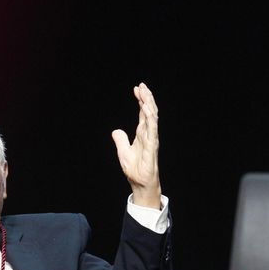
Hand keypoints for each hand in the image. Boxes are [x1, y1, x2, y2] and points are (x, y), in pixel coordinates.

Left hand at [111, 83, 160, 208]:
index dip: (141, 100)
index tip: (137, 88)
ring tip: (145, 92)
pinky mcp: (152, 146)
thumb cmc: (135, 170)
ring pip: (152, 118)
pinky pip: (152, 130)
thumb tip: (116, 131)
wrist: (140, 184)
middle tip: (142, 85)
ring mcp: (151, 139)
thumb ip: (120, 140)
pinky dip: (150, 119)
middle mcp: (149, 134)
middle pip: (149, 112)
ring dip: (149, 104)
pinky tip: (147, 109)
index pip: (143, 113)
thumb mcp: (123, 152)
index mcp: (143, 134)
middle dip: (146, 98)